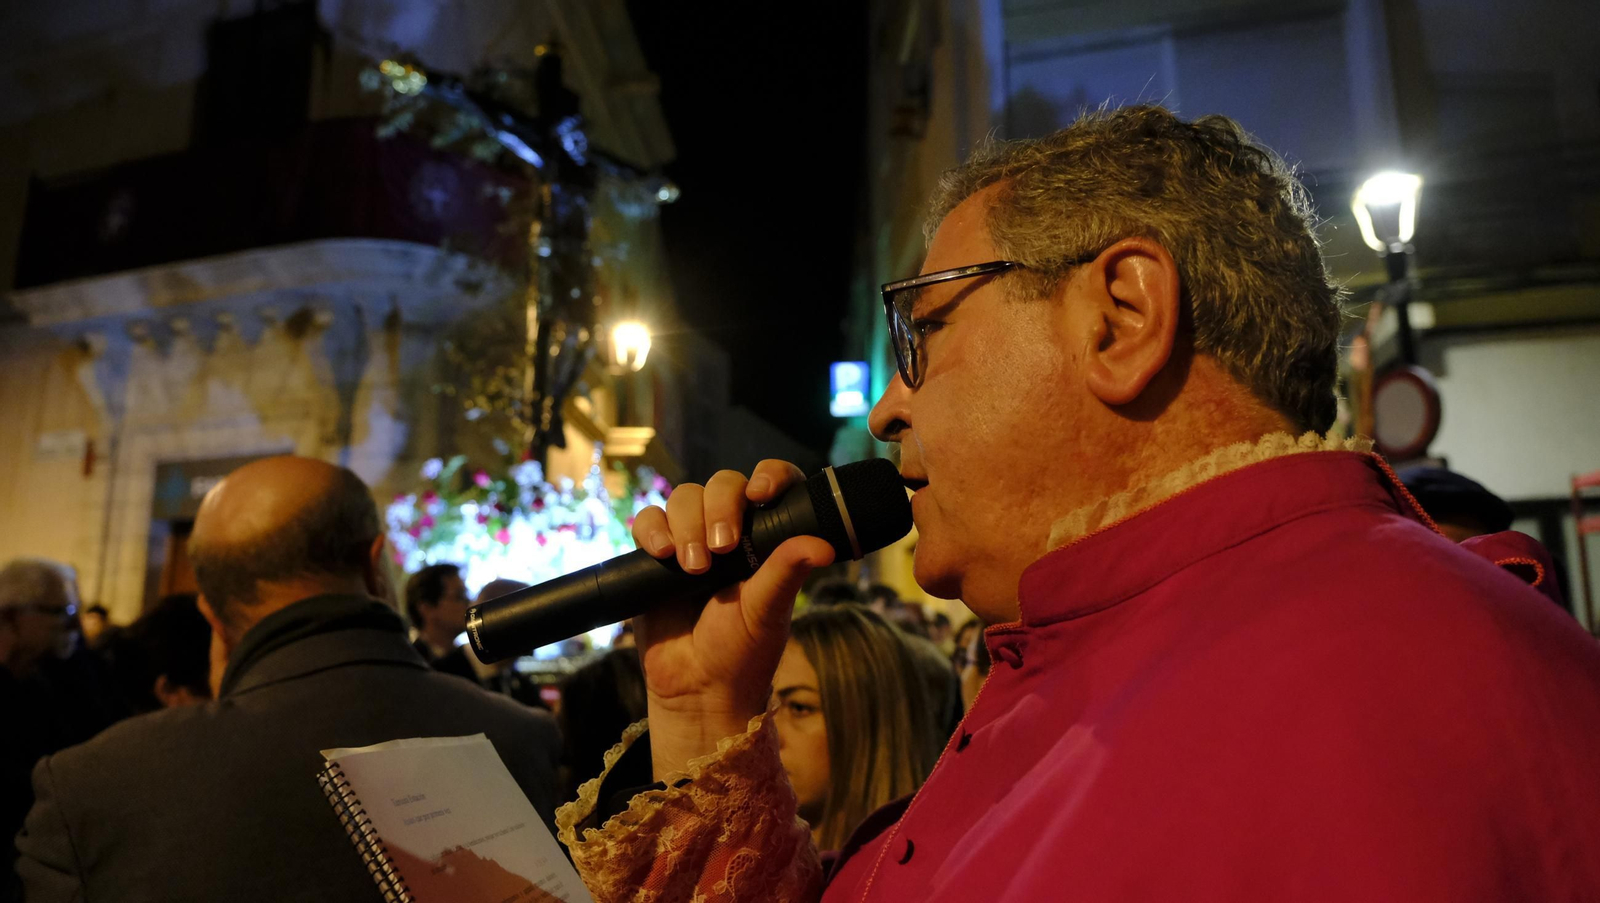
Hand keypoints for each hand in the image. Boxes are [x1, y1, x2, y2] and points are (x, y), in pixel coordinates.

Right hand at [630, 460, 834, 777]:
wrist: (696, 688)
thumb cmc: (742, 652)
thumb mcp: (768, 610)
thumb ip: (787, 572)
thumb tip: (824, 546)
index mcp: (767, 537)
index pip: (773, 483)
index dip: (769, 475)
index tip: (761, 494)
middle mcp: (731, 530)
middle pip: (722, 485)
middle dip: (720, 509)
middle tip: (721, 551)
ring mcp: (692, 539)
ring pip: (684, 497)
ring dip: (686, 525)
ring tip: (693, 567)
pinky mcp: (656, 554)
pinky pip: (648, 520)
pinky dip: (652, 529)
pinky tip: (661, 553)